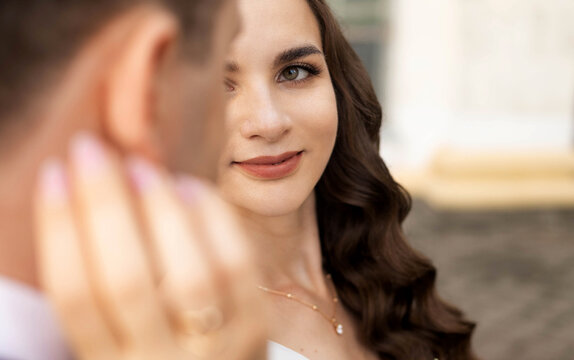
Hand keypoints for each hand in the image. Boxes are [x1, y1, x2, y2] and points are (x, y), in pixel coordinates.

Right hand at [33, 133, 266, 359]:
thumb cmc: (156, 348)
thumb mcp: (117, 337)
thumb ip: (104, 283)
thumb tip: (95, 191)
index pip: (75, 294)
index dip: (59, 227)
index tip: (56, 173)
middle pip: (127, 278)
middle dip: (105, 204)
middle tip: (92, 150)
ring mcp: (212, 348)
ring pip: (189, 274)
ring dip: (162, 209)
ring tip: (142, 167)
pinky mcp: (254, 329)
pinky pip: (238, 266)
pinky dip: (213, 218)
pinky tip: (191, 187)